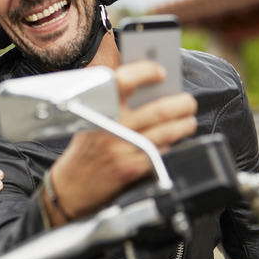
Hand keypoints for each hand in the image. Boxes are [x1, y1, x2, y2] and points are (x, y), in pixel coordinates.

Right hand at [47, 61, 196, 224]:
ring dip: (184, 124)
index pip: (125, 80)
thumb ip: (112, 99)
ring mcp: (122, 148)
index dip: (147, 72)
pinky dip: (172, 144)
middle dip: (182, 103)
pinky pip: (161, 151)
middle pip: (158, 109)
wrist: (70, 186)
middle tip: (187, 101)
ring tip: (187, 120)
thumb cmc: (84, 148)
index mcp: (98, 107)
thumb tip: (148, 83)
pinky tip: (174, 139)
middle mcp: (110, 126)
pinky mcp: (131, 169)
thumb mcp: (89, 117)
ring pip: (167, 132)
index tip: (161, 72)